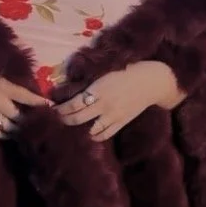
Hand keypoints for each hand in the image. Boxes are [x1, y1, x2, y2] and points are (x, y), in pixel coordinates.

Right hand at [0, 49, 50, 139]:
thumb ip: (5, 76)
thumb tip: (20, 79)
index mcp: (0, 84)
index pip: (24, 95)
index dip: (37, 101)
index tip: (50, 105)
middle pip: (17, 115)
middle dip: (30, 120)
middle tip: (40, 122)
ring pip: (7, 125)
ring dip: (19, 129)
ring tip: (28, 131)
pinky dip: (2, 134)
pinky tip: (10, 135)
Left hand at [55, 61, 182, 141]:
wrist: (152, 81)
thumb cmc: (128, 70)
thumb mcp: (106, 71)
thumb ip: (91, 81)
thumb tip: (71, 86)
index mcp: (98, 89)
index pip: (74, 103)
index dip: (61, 108)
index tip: (53, 108)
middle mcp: (104, 105)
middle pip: (78, 118)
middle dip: (64, 119)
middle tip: (57, 118)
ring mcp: (113, 116)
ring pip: (90, 130)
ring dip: (78, 129)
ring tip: (70, 127)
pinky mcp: (121, 122)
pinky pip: (105, 134)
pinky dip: (94, 136)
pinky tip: (88, 133)